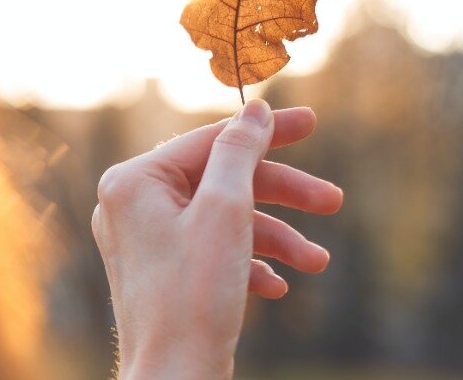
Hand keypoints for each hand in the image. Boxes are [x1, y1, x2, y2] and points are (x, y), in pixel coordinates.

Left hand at [91, 100, 341, 379]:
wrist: (176, 378)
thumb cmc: (193, 295)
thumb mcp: (225, 210)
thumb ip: (239, 151)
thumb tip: (254, 109)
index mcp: (133, 180)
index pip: (209, 139)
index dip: (266, 131)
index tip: (312, 121)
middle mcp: (131, 204)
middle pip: (220, 179)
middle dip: (280, 194)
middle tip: (331, 202)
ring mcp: (144, 239)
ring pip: (221, 217)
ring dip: (274, 236)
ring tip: (316, 261)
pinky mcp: (161, 270)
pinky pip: (210, 249)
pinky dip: (247, 261)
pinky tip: (276, 284)